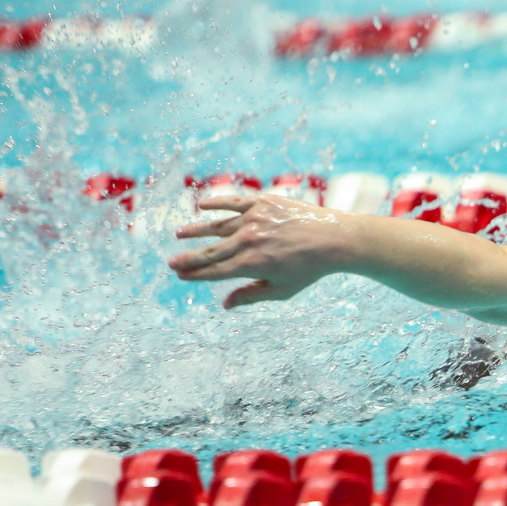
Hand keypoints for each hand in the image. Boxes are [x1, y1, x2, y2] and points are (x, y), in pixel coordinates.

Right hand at [169, 194, 355, 308]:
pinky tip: (202, 206)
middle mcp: (248, 240)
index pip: (214, 271)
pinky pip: (234, 201)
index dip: (195, 274)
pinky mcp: (264, 202)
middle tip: (171, 262)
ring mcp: (254, 219)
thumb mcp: (281, 290)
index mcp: (250, 264)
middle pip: (211, 250)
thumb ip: (251, 296)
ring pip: (218, 225)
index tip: (180, 275)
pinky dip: (217, 203)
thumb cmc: (310, 269)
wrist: (335, 239)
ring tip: (179, 234)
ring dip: (197, 230)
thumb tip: (225, 305)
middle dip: (190, 258)